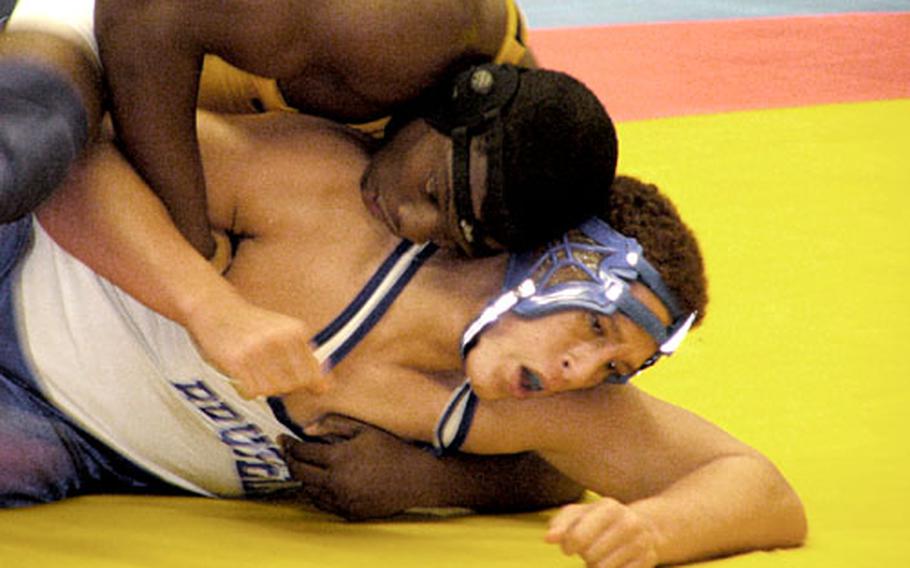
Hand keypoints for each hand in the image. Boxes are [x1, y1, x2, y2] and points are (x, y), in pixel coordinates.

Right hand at [186, 289, 329, 398]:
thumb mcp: (284, 330)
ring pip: (272, 390)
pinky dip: (248, 390)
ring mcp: (257, 351)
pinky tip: (243, 377)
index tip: (311, 389)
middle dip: (284, 386)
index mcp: (295, 331)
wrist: (215, 307)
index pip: (313, 373)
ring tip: (255, 374)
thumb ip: (305, 356)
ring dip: (264, 388)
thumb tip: (326, 386)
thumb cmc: (251, 323)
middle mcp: (279, 340)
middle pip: (293, 384)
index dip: (311, 385)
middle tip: (270, 375)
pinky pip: (251, 392)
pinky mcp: (236, 361)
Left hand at [279, 415, 436, 519]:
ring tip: (301, 465)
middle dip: (289, 460)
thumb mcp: (364, 430)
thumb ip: (334, 425)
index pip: (302, 452)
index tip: (282, 439)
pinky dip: (315, 492)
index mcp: (339, 458)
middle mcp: (336, 481)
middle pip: (299, 472)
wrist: (416, 479)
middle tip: (286, 452)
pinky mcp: (349, 512)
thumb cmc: (391, 449)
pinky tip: (317, 482)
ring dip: (301, 477)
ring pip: (308, 490)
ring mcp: (342, 500)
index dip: (289, 444)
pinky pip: (322, 503)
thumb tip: (307, 428)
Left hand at [546, 499, 659, 567]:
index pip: (577, 537)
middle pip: (589, 555)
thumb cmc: (602, 521)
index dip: (568, 546)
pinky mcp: (647, 562)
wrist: (645, 527)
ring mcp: (640, 543)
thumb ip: (561, 523)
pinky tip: (613, 562)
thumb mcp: (581, 514)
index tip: (568, 547)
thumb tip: (549, 538)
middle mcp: (627, 523)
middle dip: (584, 555)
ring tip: (601, 555)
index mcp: (609, 507)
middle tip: (589, 549)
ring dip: (595, 566)